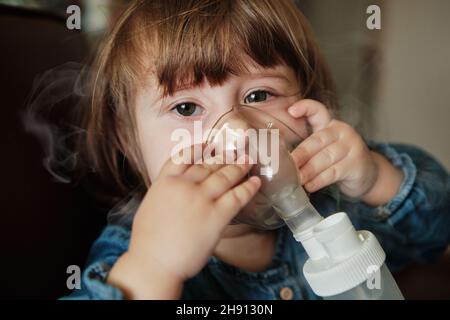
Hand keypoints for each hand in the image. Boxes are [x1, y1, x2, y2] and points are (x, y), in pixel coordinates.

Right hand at [107, 145, 260, 298]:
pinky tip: (256, 182)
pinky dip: (248, 187)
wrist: (153, 263)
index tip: (209, 144)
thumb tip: (177, 186)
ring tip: (249, 160)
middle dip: (224, 157)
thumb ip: (166, 191)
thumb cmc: (148, 241)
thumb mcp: (150, 205)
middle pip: (208, 164)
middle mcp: (184, 185)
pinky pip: (237, 196)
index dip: (198, 147)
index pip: (183, 156)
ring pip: (225, 176)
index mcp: (165, 182)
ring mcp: (201, 199)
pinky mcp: (216, 216)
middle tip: (237, 152)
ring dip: (239, 166)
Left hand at [288, 99, 402, 204]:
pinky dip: (319, 180)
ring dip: (308, 170)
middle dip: (301, 154)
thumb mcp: (324, 148)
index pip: (318, 111)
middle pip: (317, 140)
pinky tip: (310, 186)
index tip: (291, 111)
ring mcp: (351, 146)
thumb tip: (282, 158)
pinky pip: (333, 172)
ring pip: (325, 158)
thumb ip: (307, 148)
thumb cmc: (338, 160)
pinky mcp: (356, 164)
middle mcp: (342, 131)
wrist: (368, 173)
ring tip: (297, 179)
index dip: (305, 108)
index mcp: (330, 124)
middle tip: (287, 165)